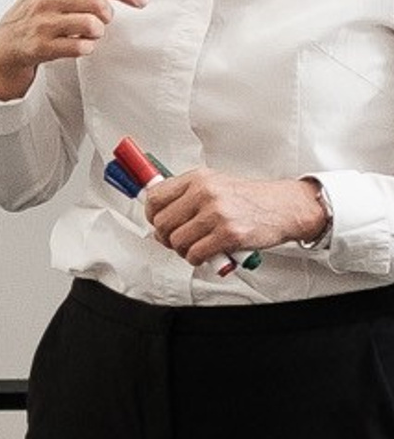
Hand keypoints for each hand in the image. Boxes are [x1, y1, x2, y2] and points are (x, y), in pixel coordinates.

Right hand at [0, 0, 145, 100]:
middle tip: (102, 18)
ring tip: (89, 32)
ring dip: (97, 32)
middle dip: (107, 13)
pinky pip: (79, 47)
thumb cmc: (33, 8)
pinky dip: (86, 47)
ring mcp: (43, 23)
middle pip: (98, 2)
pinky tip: (79, 44)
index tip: (140, 0)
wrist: (6, 42)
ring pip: (91, 25)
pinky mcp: (41, 46)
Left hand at [141, 169, 329, 263]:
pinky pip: (195, 254)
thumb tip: (158, 214)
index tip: (158, 223)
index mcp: (199, 179)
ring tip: (197, 247)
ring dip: (183, 251)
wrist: (286, 207)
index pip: (155, 197)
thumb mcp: (216, 185)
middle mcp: (205, 193)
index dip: (152, 215)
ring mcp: (217, 214)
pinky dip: (197, 259)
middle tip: (179, 241)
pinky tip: (207, 254)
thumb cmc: (250, 198)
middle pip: (162, 224)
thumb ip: (187, 196)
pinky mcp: (229, 235)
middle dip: (167, 238)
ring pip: (176, 242)